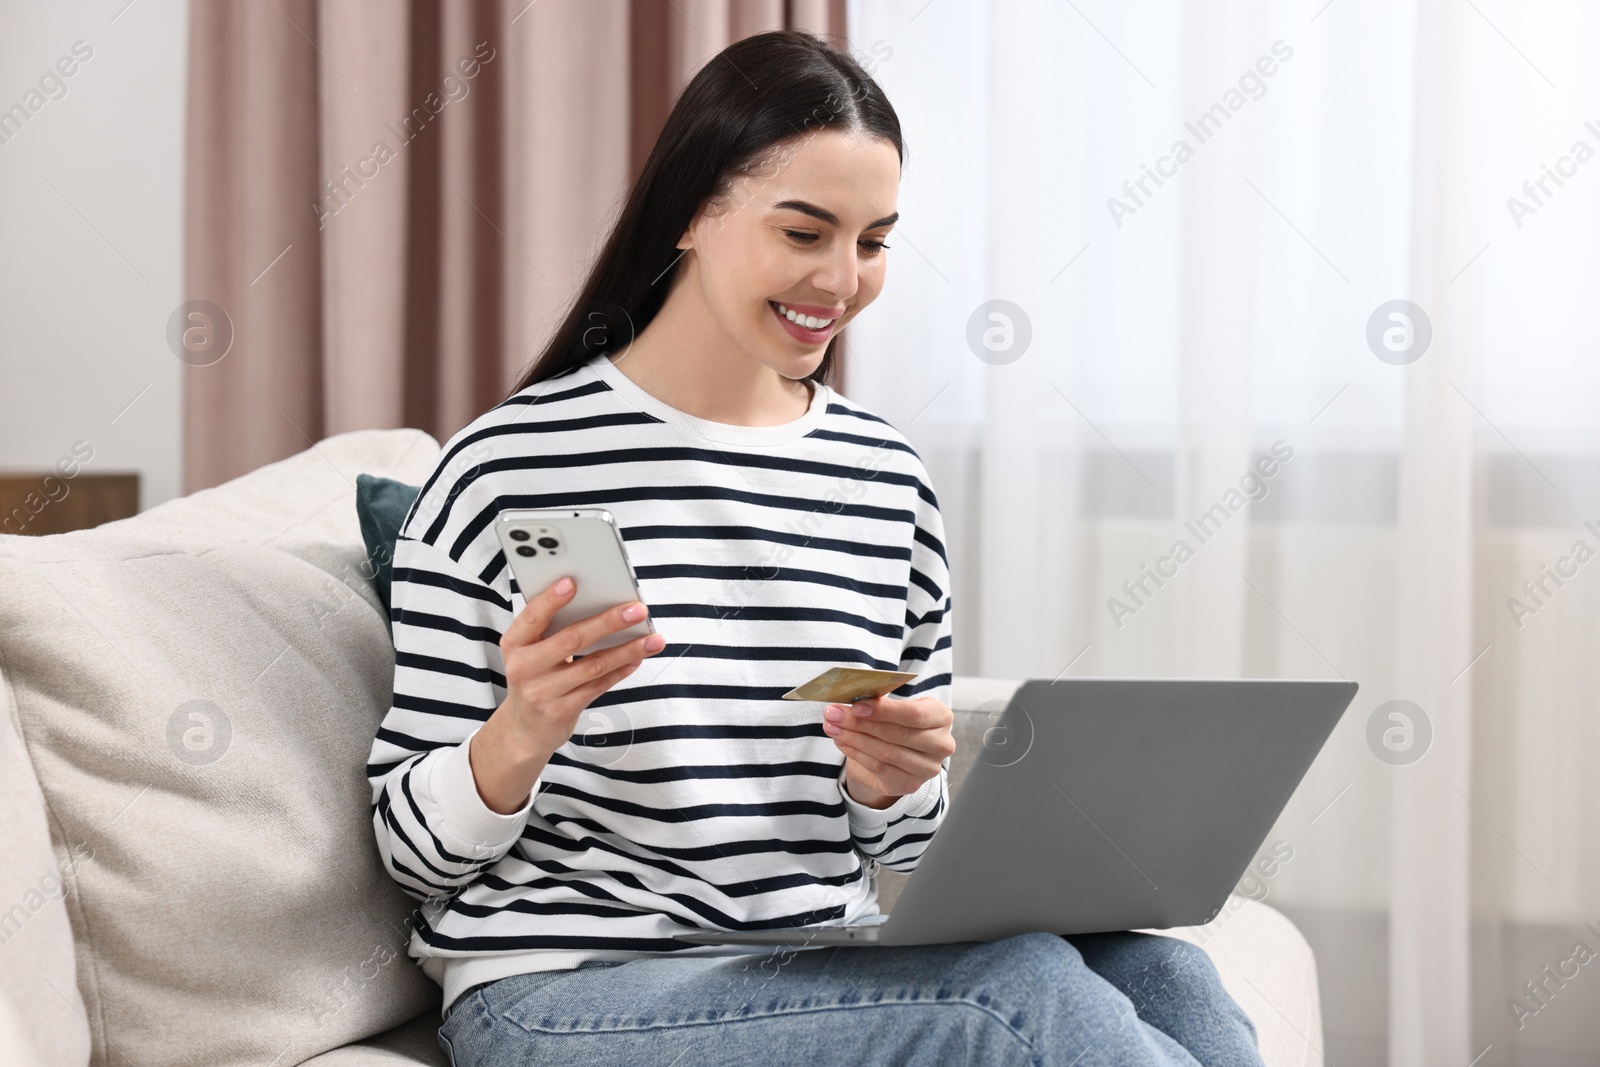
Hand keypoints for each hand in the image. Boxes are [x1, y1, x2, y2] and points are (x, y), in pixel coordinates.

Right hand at [470, 576, 666, 812]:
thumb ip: (552, 628)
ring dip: (627, 650)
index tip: (572, 581)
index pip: (532, 616)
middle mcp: (525, 667)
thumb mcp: (529, 651)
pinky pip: (599, 686)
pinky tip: (638, 658)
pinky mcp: (562, 710)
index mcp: (515, 643)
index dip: (551, 599)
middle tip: (637, 610)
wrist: (523, 728)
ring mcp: (543, 692)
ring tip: (653, 638)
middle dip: (608, 622)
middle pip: (572, 639)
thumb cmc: (533, 676)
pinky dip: (621, 669)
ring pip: (593, 665)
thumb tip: (601, 603)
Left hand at [823, 695, 955, 809]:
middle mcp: (941, 744)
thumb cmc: (897, 721)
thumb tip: (851, 697)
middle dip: (860, 723)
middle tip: (834, 714)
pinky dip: (856, 754)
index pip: (913, 714)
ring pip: (886, 753)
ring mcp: (927, 768)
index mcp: (941, 716)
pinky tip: (841, 742)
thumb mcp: (894, 707)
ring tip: (832, 727)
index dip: (883, 710)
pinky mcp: (910, 784)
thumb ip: (879, 701)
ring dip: (854, 739)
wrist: (900, 752)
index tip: (856, 705)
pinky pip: (879, 768)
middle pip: (896, 734)